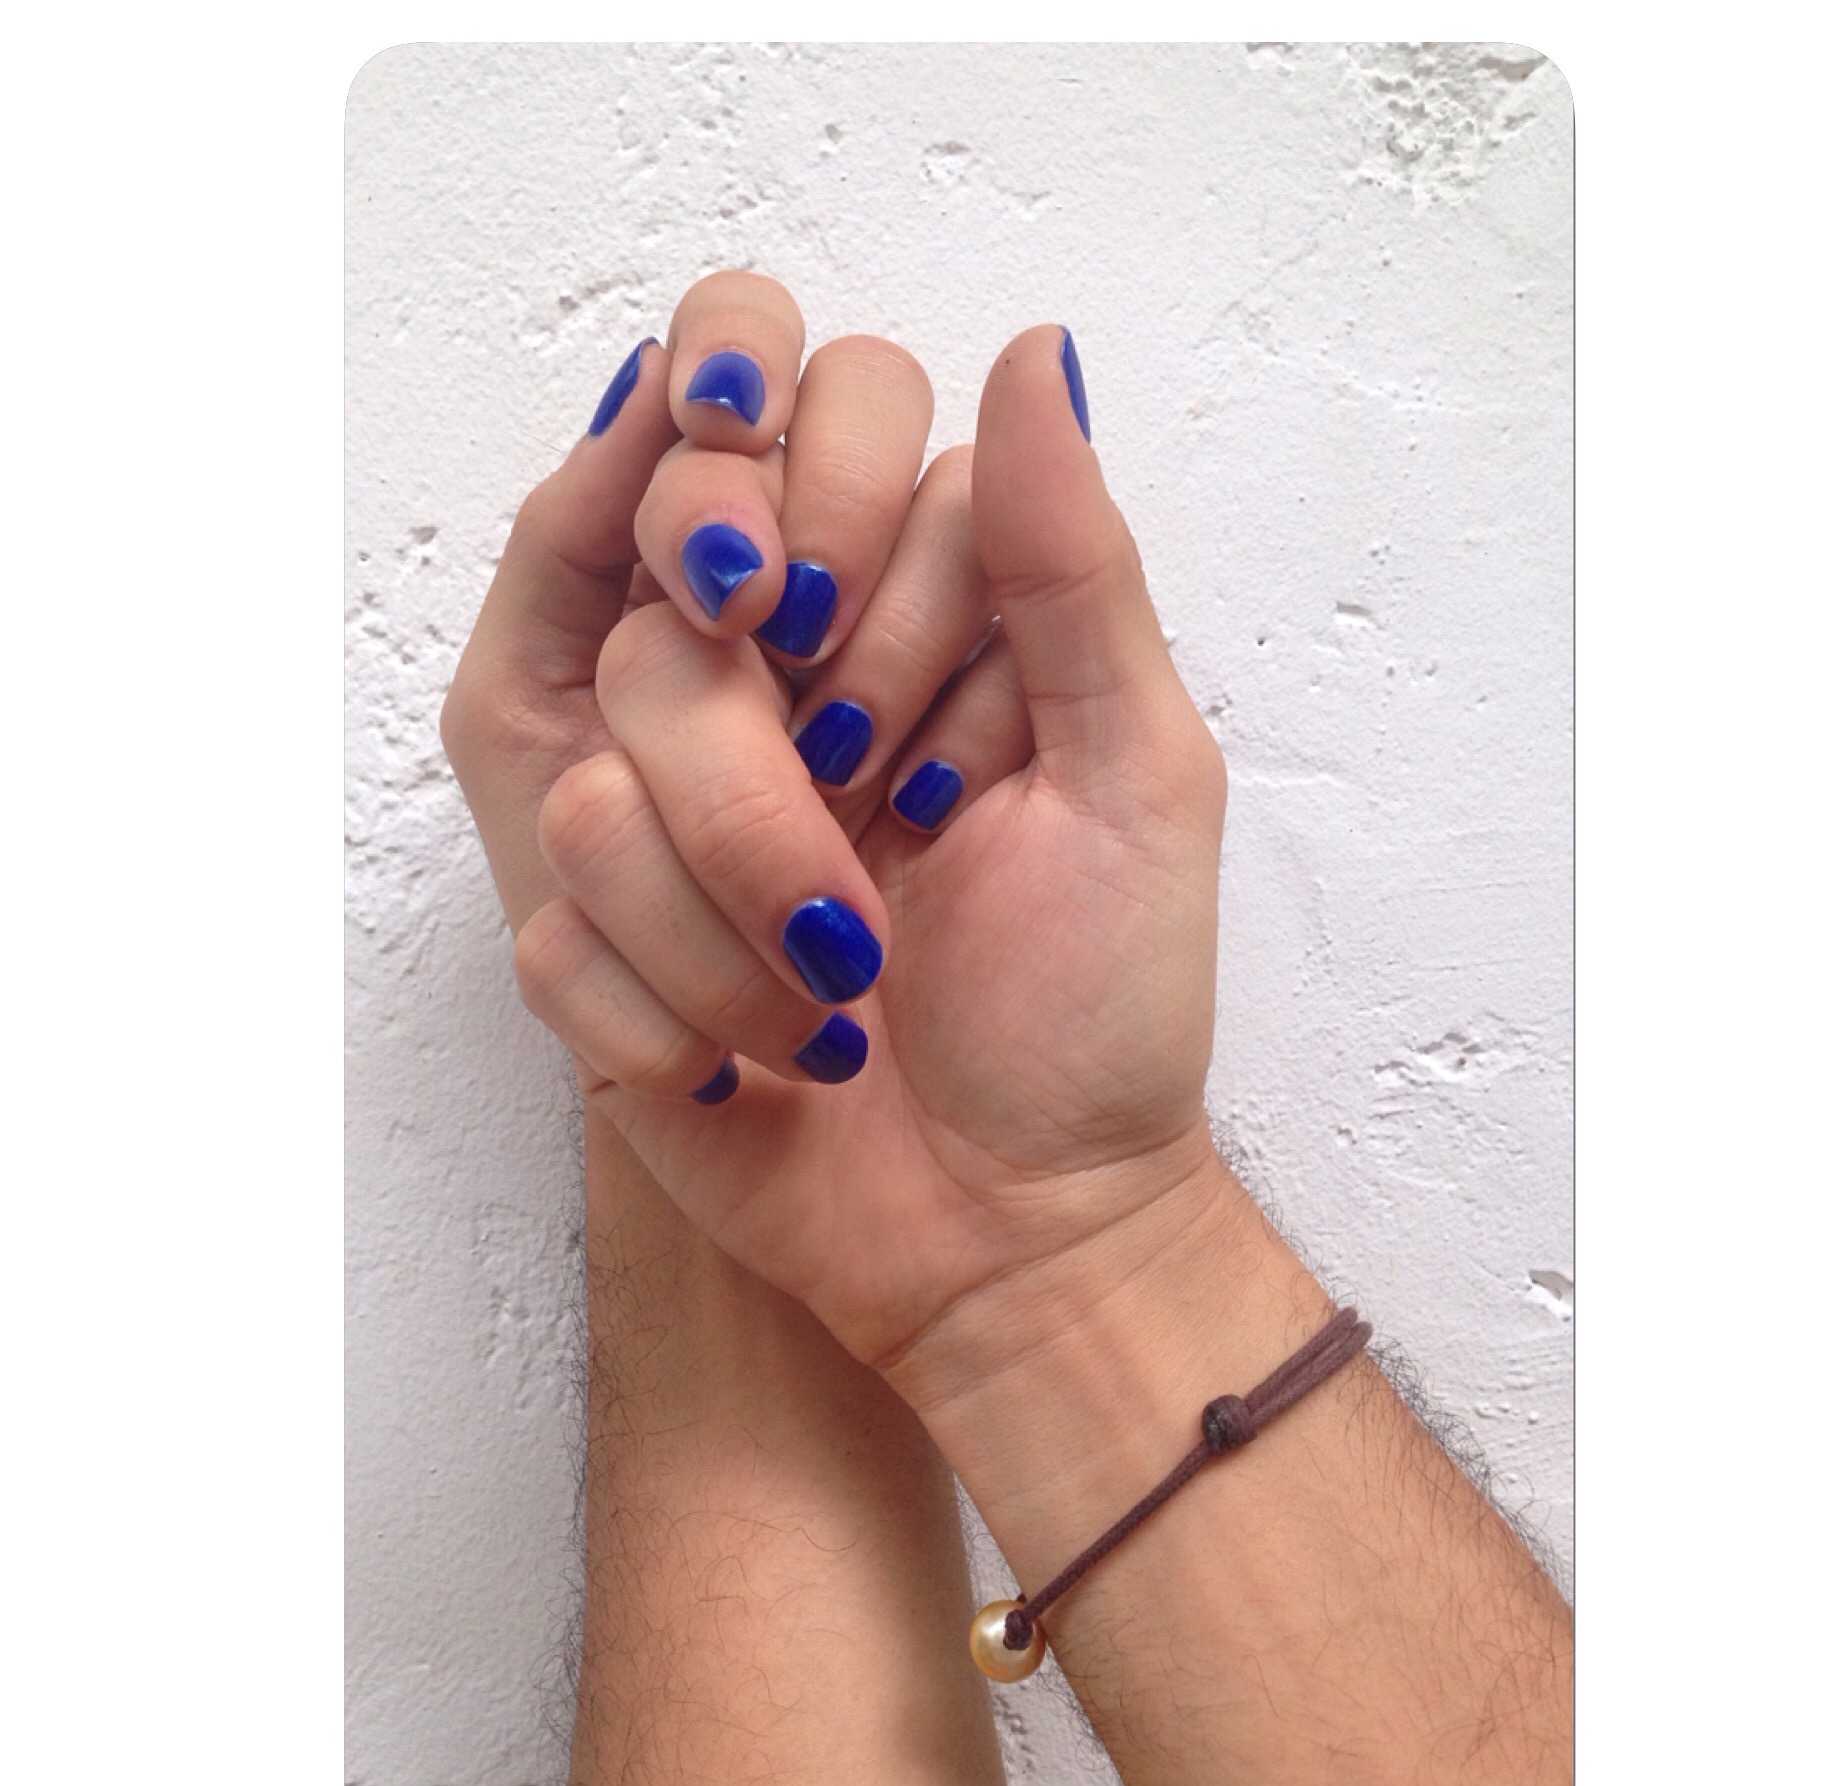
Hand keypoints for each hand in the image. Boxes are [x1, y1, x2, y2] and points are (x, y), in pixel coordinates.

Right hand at [514, 324, 1232, 1380]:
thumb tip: (1034, 350)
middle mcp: (770, 689)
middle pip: (670, 601)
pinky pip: (555, 922)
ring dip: (737, 926)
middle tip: (885, 865)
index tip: (925, 719)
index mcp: (904, 623)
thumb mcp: (1135, 778)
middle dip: (781, 786)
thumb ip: (1070, 568)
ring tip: (838, 998)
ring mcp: (662, 808)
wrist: (1013, 1235)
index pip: (807, 442)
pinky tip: (764, 1062)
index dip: (845, 555)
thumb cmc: (1097, 1015)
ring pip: (591, 776)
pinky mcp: (592, 937)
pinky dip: (679, 1018)